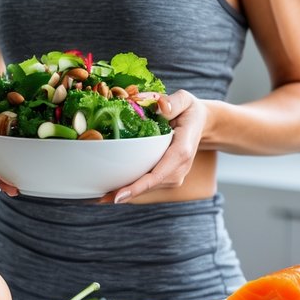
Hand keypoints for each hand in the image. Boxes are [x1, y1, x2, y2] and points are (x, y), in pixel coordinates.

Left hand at [98, 89, 205, 203]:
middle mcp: (179, 168)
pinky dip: (131, 189)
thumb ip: (174, 102)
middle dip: (125, 193)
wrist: (201, 124)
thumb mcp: (185, 100)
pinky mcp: (168, 177)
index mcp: (182, 150)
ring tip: (99, 198)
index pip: (158, 173)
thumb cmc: (190, 111)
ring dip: (125, 193)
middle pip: (149, 186)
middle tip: (98, 199)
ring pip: (147, 188)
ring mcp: (175, 175)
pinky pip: (148, 185)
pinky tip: (111, 191)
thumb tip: (161, 106)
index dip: (138, 186)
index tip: (119, 195)